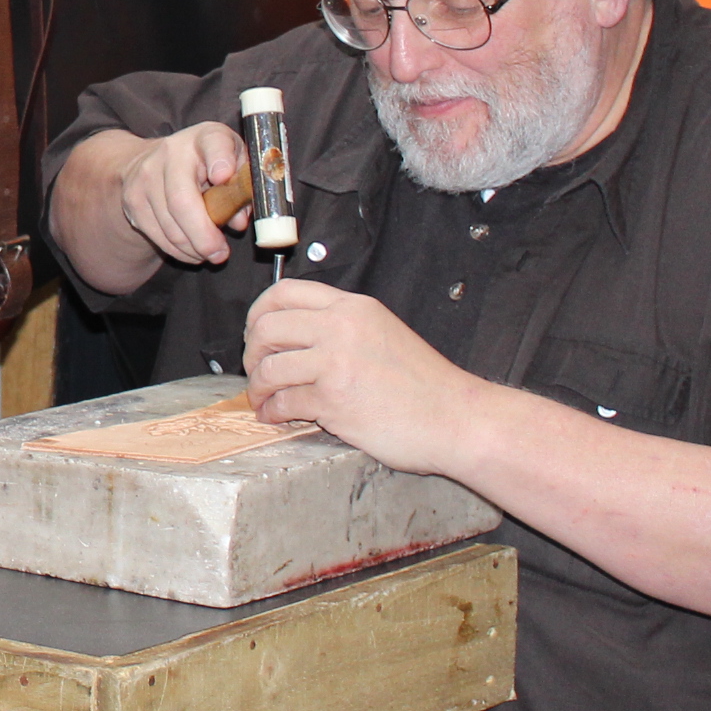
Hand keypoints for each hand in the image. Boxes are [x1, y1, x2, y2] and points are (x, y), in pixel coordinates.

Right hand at [113, 121, 248, 269]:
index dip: (220, 159)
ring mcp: (146, 176)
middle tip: (221, 255)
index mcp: (205, 138)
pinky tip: (191, 251)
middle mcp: (171, 152)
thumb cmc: (207, 162)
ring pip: (169, 225)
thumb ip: (242, 188)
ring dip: (192, 248)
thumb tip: (237, 220)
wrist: (155, 158)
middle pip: (183, 201)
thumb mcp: (234, 162)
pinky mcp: (133, 199)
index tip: (224, 177)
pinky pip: (157, 234)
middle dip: (203, 236)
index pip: (214, 144)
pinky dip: (177, 250)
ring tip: (209, 254)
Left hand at [243, 278, 496, 475]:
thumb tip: (295, 337)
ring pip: (268, 367)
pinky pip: (283, 402)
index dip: (258, 312)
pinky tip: (275, 417)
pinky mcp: (334, 400)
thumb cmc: (426, 386)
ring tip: (262, 400)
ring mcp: (335, 362)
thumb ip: (342, 327)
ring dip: (257, 388)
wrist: (459, 419)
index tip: (254, 332)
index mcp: (353, 308)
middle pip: (266, 326)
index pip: (285, 292)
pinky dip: (272, 412)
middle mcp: (341, 328)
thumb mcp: (384, 333)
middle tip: (255, 370)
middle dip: (251, 352)